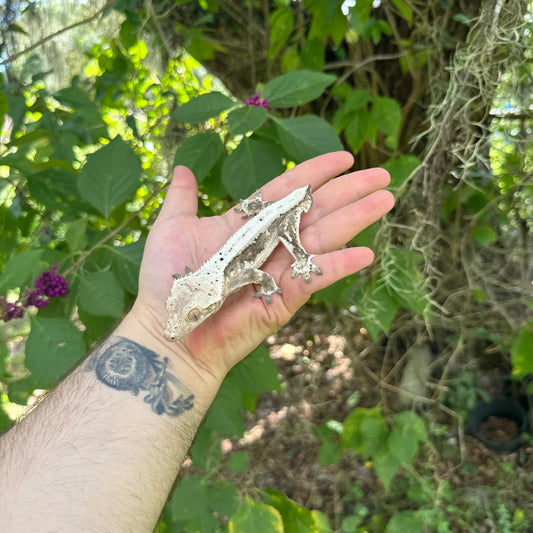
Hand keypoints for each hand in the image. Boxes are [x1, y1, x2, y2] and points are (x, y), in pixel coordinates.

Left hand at [130, 151, 393, 379]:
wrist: (169, 331)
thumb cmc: (166, 282)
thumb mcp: (172, 228)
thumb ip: (183, 199)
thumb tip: (183, 169)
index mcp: (247, 223)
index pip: (288, 189)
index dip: (316, 172)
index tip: (344, 157)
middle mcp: (270, 242)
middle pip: (316, 210)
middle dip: (350, 191)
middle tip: (383, 175)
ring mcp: (281, 269)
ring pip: (324, 237)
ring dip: (356, 218)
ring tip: (386, 198)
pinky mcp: (285, 297)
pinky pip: (316, 276)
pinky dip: (340, 265)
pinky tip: (367, 252)